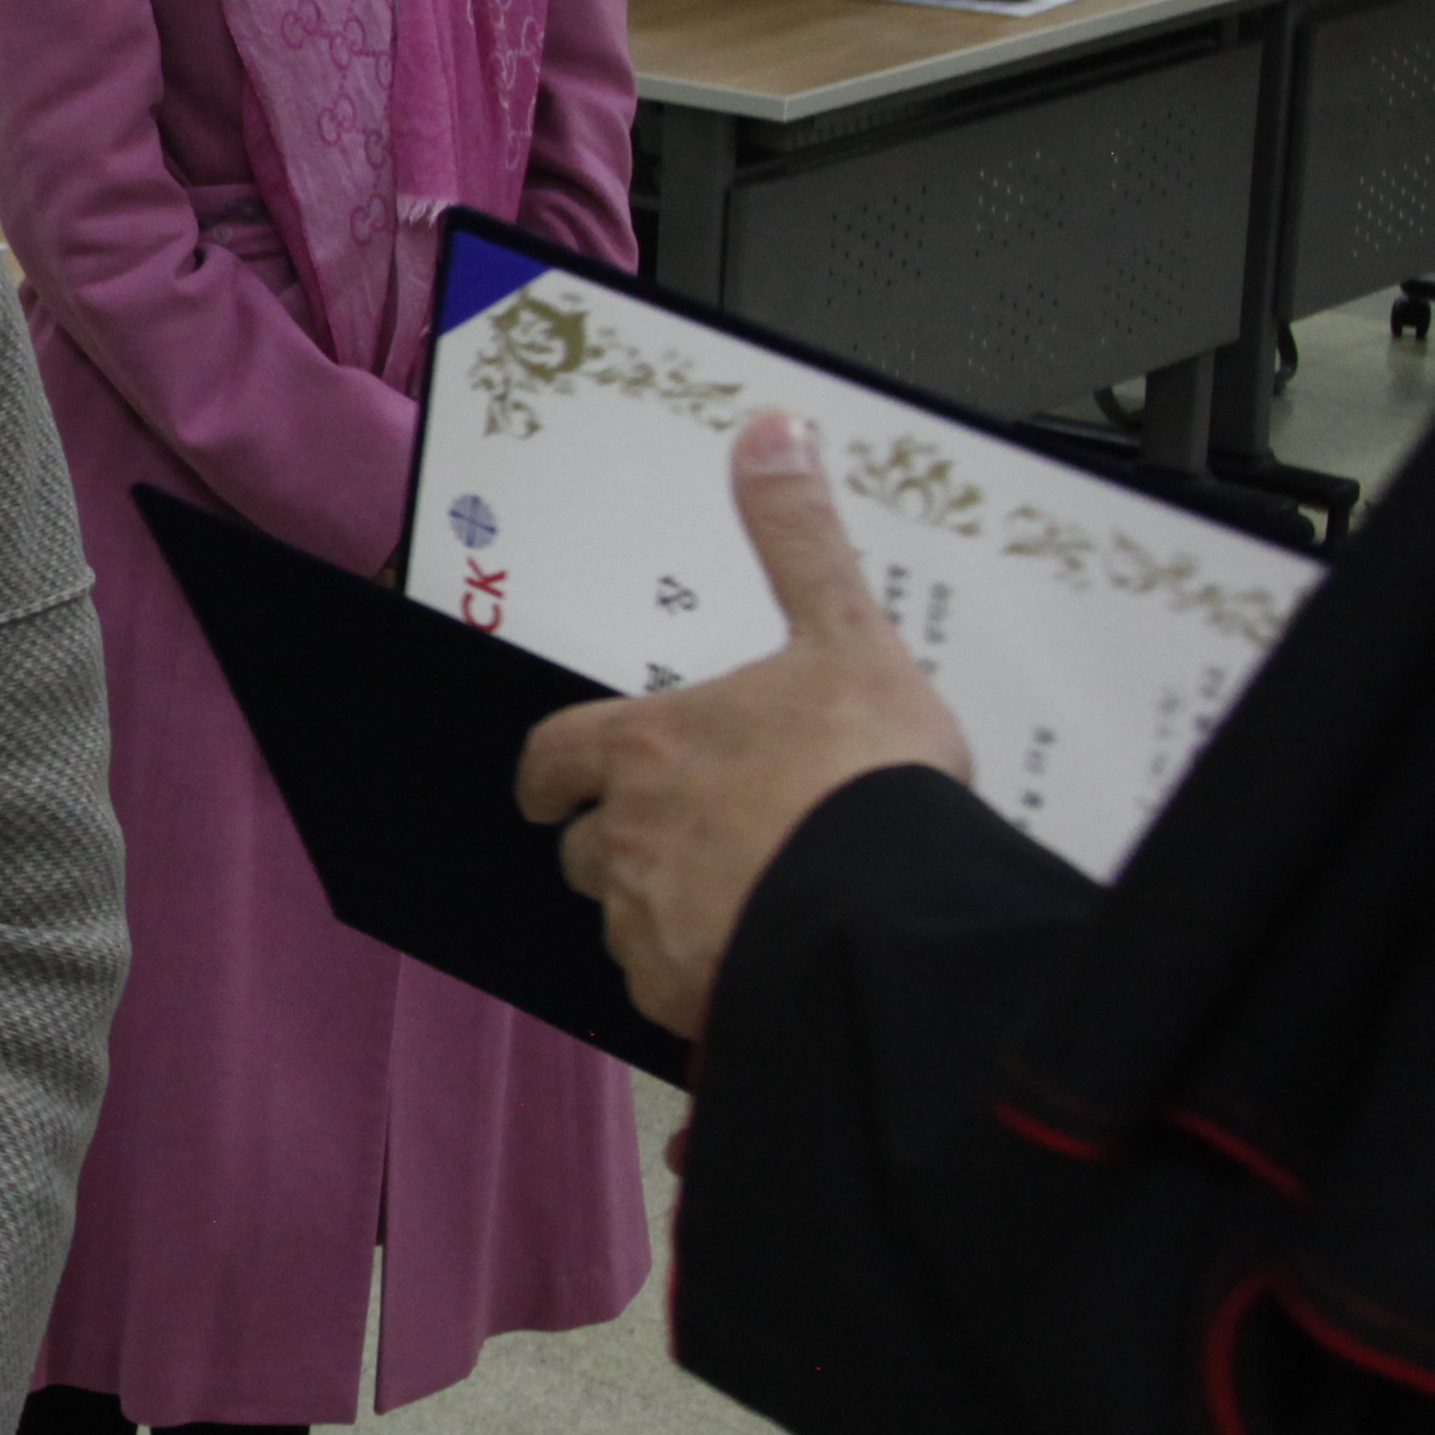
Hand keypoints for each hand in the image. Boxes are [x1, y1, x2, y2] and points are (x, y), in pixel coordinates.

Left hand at [515, 414, 974, 1038]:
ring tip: (730, 905)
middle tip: (668, 843)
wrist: (890, 917)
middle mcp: (626, 841)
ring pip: (624, 926)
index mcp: (645, 751)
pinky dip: (697, 985)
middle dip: (611, 847)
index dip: (548, 772)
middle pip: (583, 851)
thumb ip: (799, 537)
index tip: (544, 787)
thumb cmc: (862, 781)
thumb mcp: (843, 633)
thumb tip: (771, 433)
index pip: (552, 756)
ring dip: (659, 914)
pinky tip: (750, 971)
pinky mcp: (687, 1000)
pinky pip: (669, 996)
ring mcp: (650, 928)